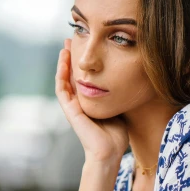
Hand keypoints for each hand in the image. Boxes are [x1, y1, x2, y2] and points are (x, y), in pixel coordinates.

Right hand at [55, 39, 128, 164]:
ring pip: (64, 79)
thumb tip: (128, 79)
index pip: (84, 78)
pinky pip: (62, 88)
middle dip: (72, 58)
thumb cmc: (116, 134)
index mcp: (89, 102)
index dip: (83, 63)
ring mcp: (73, 106)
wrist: (108, 151)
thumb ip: (117, 95)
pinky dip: (61, 73)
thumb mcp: (117, 107)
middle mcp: (79, 102)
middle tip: (72, 39)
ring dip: (64, 62)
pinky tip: (64, 59)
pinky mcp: (69, 109)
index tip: (86, 47)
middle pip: (72, 75)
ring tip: (66, 45)